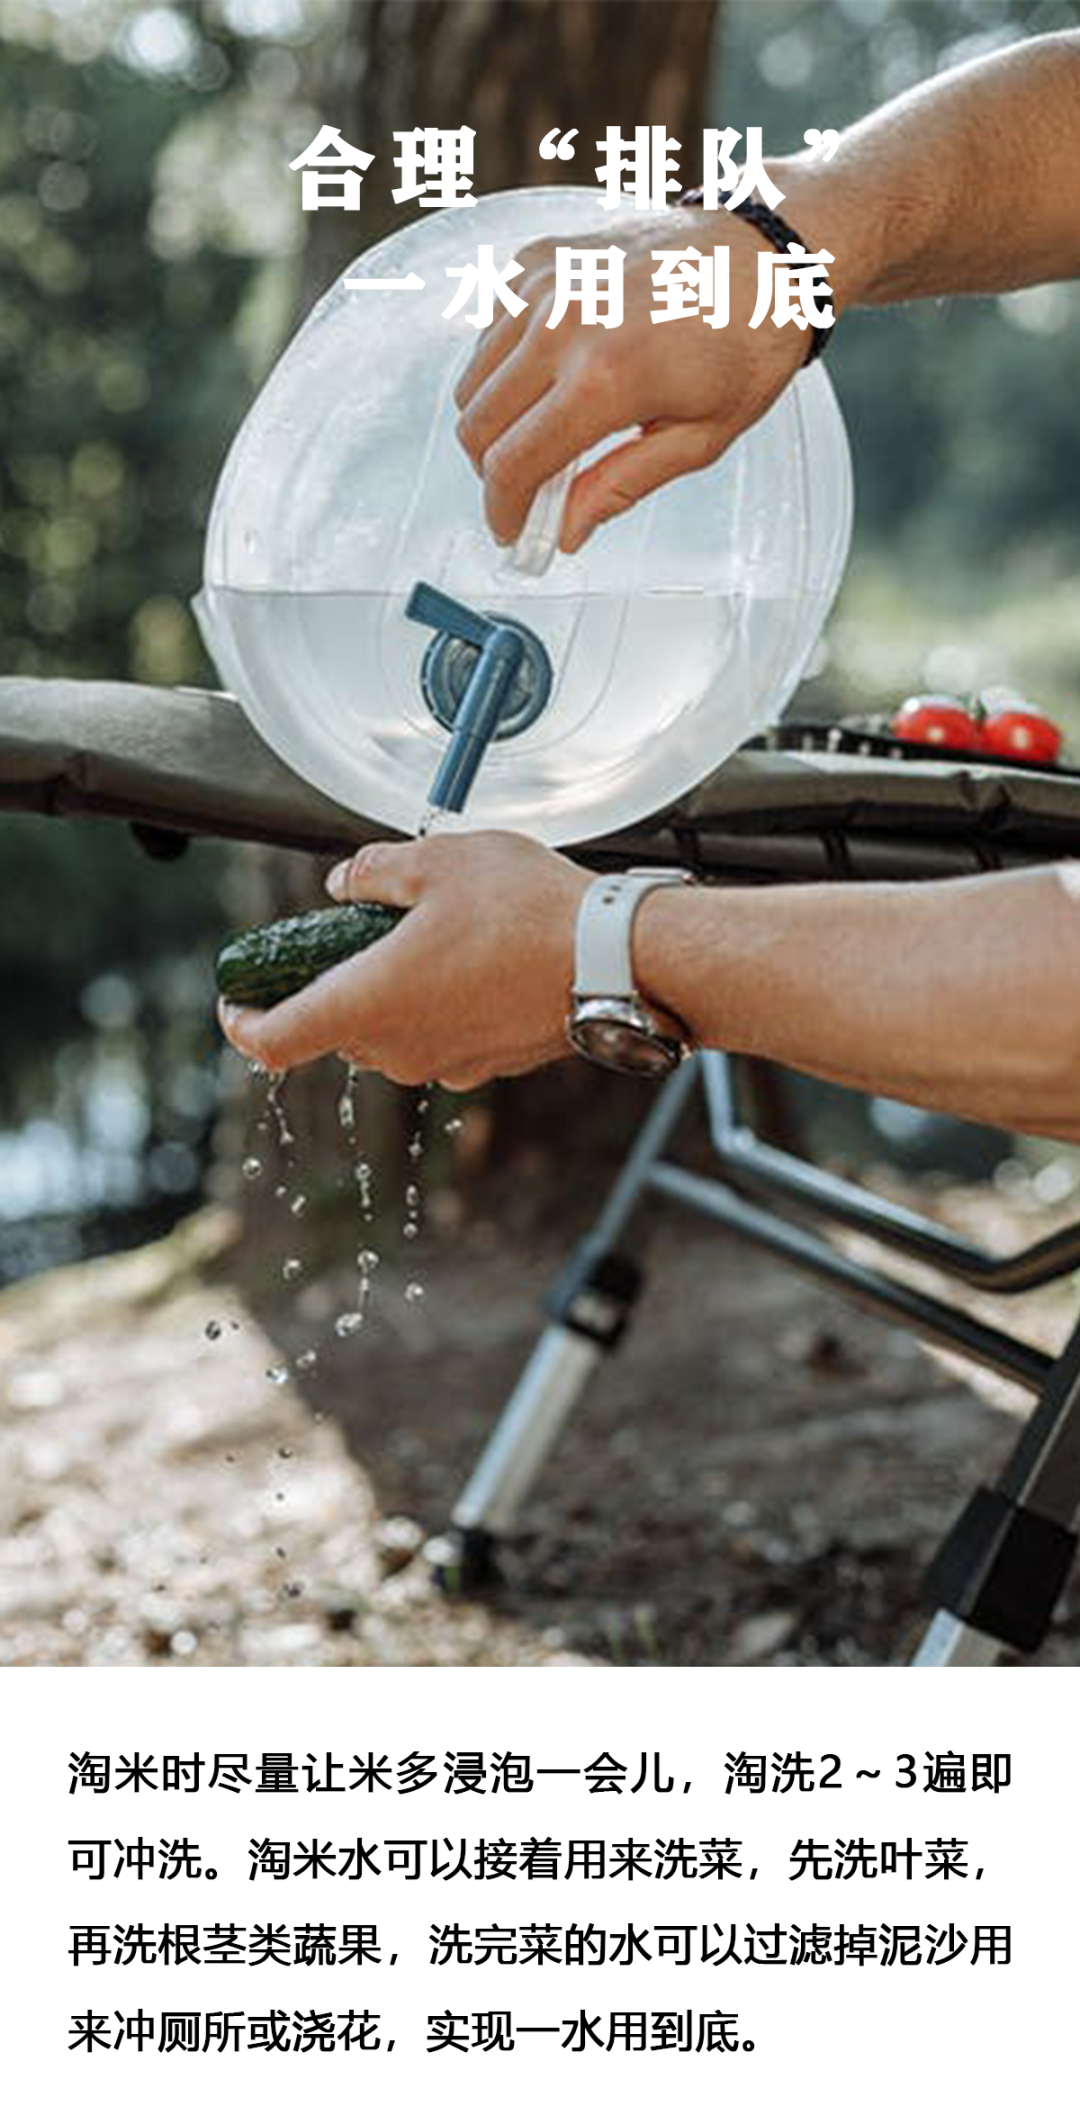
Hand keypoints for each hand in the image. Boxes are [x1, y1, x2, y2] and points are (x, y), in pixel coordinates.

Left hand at [217, 831, 590, 1089]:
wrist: (616, 961)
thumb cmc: (530, 913)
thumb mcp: (436, 860)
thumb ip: (374, 871)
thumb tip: (345, 882)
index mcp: (368, 1004)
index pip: (273, 1042)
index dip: (242, 1023)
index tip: (237, 1001)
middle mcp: (400, 1049)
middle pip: (335, 1028)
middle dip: (335, 982)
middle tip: (356, 928)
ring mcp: (445, 1065)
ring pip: (389, 1032)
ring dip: (390, 991)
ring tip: (429, 931)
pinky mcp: (486, 1065)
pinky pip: (438, 1037)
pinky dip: (437, 1004)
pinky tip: (472, 958)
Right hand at [453, 201, 810, 553]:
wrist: (767, 254)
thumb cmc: (746, 345)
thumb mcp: (698, 439)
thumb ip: (619, 486)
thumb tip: (565, 531)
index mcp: (603, 379)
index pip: (512, 464)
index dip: (503, 511)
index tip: (512, 531)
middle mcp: (561, 325)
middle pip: (477, 424)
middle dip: (492, 471)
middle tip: (529, 489)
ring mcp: (545, 284)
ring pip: (474, 379)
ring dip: (495, 420)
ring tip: (541, 433)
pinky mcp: (541, 259)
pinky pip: (490, 330)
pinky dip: (504, 366)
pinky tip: (547, 376)